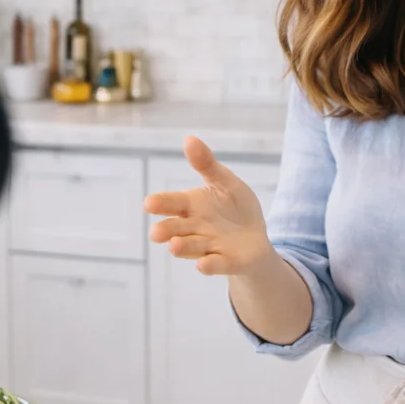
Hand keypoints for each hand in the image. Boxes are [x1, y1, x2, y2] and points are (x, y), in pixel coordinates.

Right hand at [144, 135, 271, 275]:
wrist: (255, 240)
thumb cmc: (234, 208)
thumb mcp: (225, 182)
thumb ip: (207, 165)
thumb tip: (189, 138)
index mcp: (192, 206)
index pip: (172, 203)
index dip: (161, 203)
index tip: (149, 203)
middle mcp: (194, 228)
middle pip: (175, 229)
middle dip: (166, 230)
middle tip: (156, 233)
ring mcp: (209, 247)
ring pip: (191, 247)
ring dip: (182, 247)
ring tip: (174, 246)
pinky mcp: (226, 262)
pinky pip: (215, 264)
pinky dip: (209, 265)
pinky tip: (202, 265)